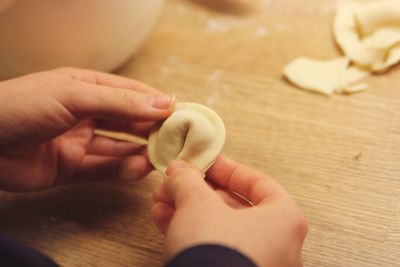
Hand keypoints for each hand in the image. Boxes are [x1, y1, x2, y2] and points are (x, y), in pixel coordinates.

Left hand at [0, 68, 174, 191]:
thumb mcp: (75, 96)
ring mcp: (80, 140)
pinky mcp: (73, 166)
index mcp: (87, 87)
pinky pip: (104, 168)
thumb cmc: (21, 106)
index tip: (182, 113)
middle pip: (128, 120)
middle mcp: (87, 113)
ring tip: (162, 157)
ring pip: (119, 146)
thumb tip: (164, 102)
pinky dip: (123, 170)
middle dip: (152, 129)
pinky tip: (140, 170)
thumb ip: (120, 102)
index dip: (157, 102)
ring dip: (141, 152)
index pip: (131, 93)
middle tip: (177, 139)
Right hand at [151, 156, 307, 266]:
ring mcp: (258, 265)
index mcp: (284, 220)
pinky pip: (214, 249)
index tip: (206, 162)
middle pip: (233, 206)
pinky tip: (164, 221)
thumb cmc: (218, 255)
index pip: (258, 183)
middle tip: (178, 182)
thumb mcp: (197, 203)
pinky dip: (191, 233)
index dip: (227, 169)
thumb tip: (178, 171)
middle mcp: (279, 246)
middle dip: (197, 191)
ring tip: (162, 200)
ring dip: (187, 210)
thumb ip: (188, 180)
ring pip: (219, 228)